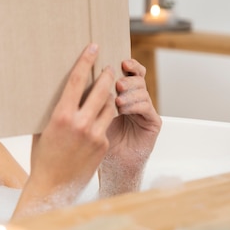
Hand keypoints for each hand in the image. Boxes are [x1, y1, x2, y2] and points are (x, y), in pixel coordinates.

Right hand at [13, 43, 116, 217]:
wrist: (53, 186)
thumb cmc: (42, 157)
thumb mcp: (42, 130)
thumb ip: (53, 111)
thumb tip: (58, 93)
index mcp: (62, 116)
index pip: (76, 81)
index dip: (85, 61)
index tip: (93, 48)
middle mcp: (81, 124)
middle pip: (101, 90)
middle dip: (106, 76)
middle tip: (109, 67)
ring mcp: (95, 135)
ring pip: (110, 106)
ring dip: (109, 97)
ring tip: (106, 92)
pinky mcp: (103, 146)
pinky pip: (106, 126)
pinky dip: (102, 120)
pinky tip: (96, 121)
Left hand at [99, 58, 161, 196]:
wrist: (108, 166)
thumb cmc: (93, 142)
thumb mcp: (88, 115)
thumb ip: (89, 98)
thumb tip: (76, 75)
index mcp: (121, 95)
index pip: (129, 73)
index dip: (129, 65)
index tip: (121, 62)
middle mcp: (135, 100)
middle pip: (138, 78)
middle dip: (128, 78)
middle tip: (117, 84)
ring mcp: (145, 111)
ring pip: (142, 90)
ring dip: (129, 93)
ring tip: (118, 100)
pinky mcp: (153, 122)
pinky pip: (147, 107)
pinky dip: (134, 105)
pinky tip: (123, 109)